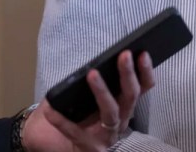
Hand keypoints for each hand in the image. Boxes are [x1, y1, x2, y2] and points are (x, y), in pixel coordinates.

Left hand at [23, 51, 154, 151]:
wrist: (55, 143)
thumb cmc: (74, 115)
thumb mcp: (87, 95)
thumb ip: (93, 80)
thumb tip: (92, 61)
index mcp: (124, 105)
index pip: (143, 88)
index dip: (145, 71)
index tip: (142, 53)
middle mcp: (121, 120)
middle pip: (130, 96)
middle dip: (128, 74)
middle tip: (124, 55)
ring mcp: (106, 136)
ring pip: (111, 111)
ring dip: (103, 91)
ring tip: (93, 74)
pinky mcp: (89, 147)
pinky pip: (75, 132)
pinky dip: (62, 120)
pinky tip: (50, 108)